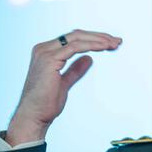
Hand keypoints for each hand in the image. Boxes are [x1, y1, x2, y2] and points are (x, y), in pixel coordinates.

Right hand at [5, 29, 121, 145]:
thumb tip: (89, 59)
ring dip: (98, 40)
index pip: (73, 39)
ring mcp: (45, 53)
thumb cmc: (46, 103)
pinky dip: (91, 45)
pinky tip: (104, 47)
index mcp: (46, 52)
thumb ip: (75, 70)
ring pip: (77, 38)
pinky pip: (75, 47)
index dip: (93, 39)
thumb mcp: (65, 82)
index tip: (111, 43)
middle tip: (117, 41)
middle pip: (76, 35)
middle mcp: (44, 49)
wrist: (35, 116)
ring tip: (114, 44)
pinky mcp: (50, 60)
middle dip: (99, 37)